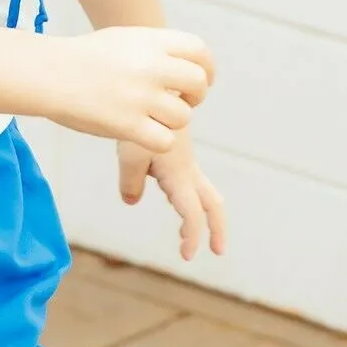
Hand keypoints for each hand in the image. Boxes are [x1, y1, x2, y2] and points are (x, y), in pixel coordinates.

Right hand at [43, 26, 214, 152]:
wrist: (48, 74)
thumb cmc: (83, 58)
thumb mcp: (123, 39)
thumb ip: (156, 49)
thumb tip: (187, 62)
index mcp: (150, 41)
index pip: (199, 51)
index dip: (206, 69)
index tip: (201, 81)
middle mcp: (150, 66)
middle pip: (198, 83)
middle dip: (195, 97)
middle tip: (179, 103)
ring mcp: (140, 96)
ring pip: (183, 117)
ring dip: (171, 122)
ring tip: (151, 118)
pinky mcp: (128, 125)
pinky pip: (166, 141)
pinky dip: (158, 142)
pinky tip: (142, 135)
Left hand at [119, 129, 226, 259]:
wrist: (156, 90)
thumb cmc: (141, 119)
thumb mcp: (129, 153)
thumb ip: (130, 182)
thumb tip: (132, 201)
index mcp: (179, 174)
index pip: (192, 212)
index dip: (193, 236)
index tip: (187, 256)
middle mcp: (188, 170)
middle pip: (212, 203)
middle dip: (217, 228)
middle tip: (217, 252)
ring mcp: (186, 162)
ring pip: (204, 193)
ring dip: (201, 216)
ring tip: (186, 235)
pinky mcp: (179, 155)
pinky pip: (190, 183)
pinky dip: (188, 200)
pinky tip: (172, 201)